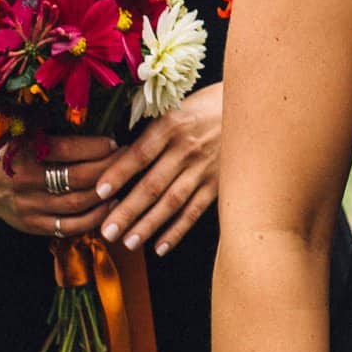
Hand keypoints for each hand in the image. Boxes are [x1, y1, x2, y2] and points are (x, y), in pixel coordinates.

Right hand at [0, 136, 118, 237]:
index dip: (95, 146)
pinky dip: (94, 218)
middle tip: (127, 160)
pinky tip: (109, 207)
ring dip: (105, 194)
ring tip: (124, 183)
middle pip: (76, 177)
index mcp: (24, 152)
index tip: (114, 142)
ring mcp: (29, 206)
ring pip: (77, 203)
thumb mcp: (28, 138)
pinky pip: (70, 227)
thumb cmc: (16, 154)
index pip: (66, 149)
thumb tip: (103, 134)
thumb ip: (59, 138)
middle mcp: (25, 180)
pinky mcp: (33, 225)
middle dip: (107, 168)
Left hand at [88, 83, 223, 254]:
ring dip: (148, 224)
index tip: (99, 191)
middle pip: (153, 184)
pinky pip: (195, 210)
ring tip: (128, 242)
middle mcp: (188, 148)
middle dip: (127, 210)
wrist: (252, 109)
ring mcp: (205, 168)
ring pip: (172, 202)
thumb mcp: (177, 105)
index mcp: (173, 124)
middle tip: (106, 230)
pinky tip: (160, 246)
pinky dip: (177, 230)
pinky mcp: (219, 183)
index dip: (119, 173)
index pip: (140, 153)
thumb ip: (151, 129)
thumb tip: (115, 152)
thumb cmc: (206, 104)